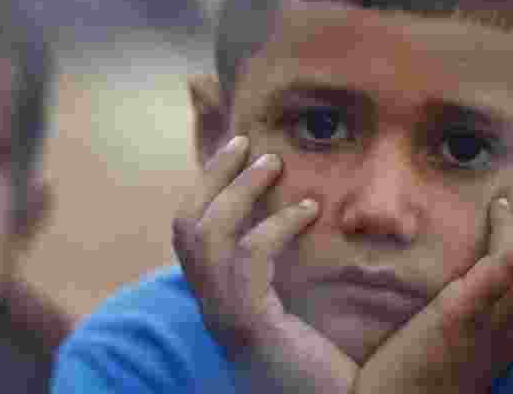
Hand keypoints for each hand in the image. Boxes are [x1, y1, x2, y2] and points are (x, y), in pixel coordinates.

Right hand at [172, 135, 356, 393]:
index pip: (192, 237)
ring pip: (206, 237)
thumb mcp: (304, 315)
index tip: (236, 154)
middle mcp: (214, 310)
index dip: (207, 191)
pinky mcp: (250, 327)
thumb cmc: (327, 373)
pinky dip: (275, 226)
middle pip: (185, 227)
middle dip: (211, 178)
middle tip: (246, 142)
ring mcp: (226, 319)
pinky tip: (309, 210)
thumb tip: (311, 220)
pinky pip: (248, 261)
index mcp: (222, 303)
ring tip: (273, 162)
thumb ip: (294, 277)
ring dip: (237, 191)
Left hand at [355, 181, 512, 393]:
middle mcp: (511, 332)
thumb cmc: (409, 382)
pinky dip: (509, 232)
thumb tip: (454, 290)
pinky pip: (505, 265)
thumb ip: (464, 321)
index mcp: (509, 339)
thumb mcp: (450, 349)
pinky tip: (497, 208)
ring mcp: (491, 324)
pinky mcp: (462, 316)